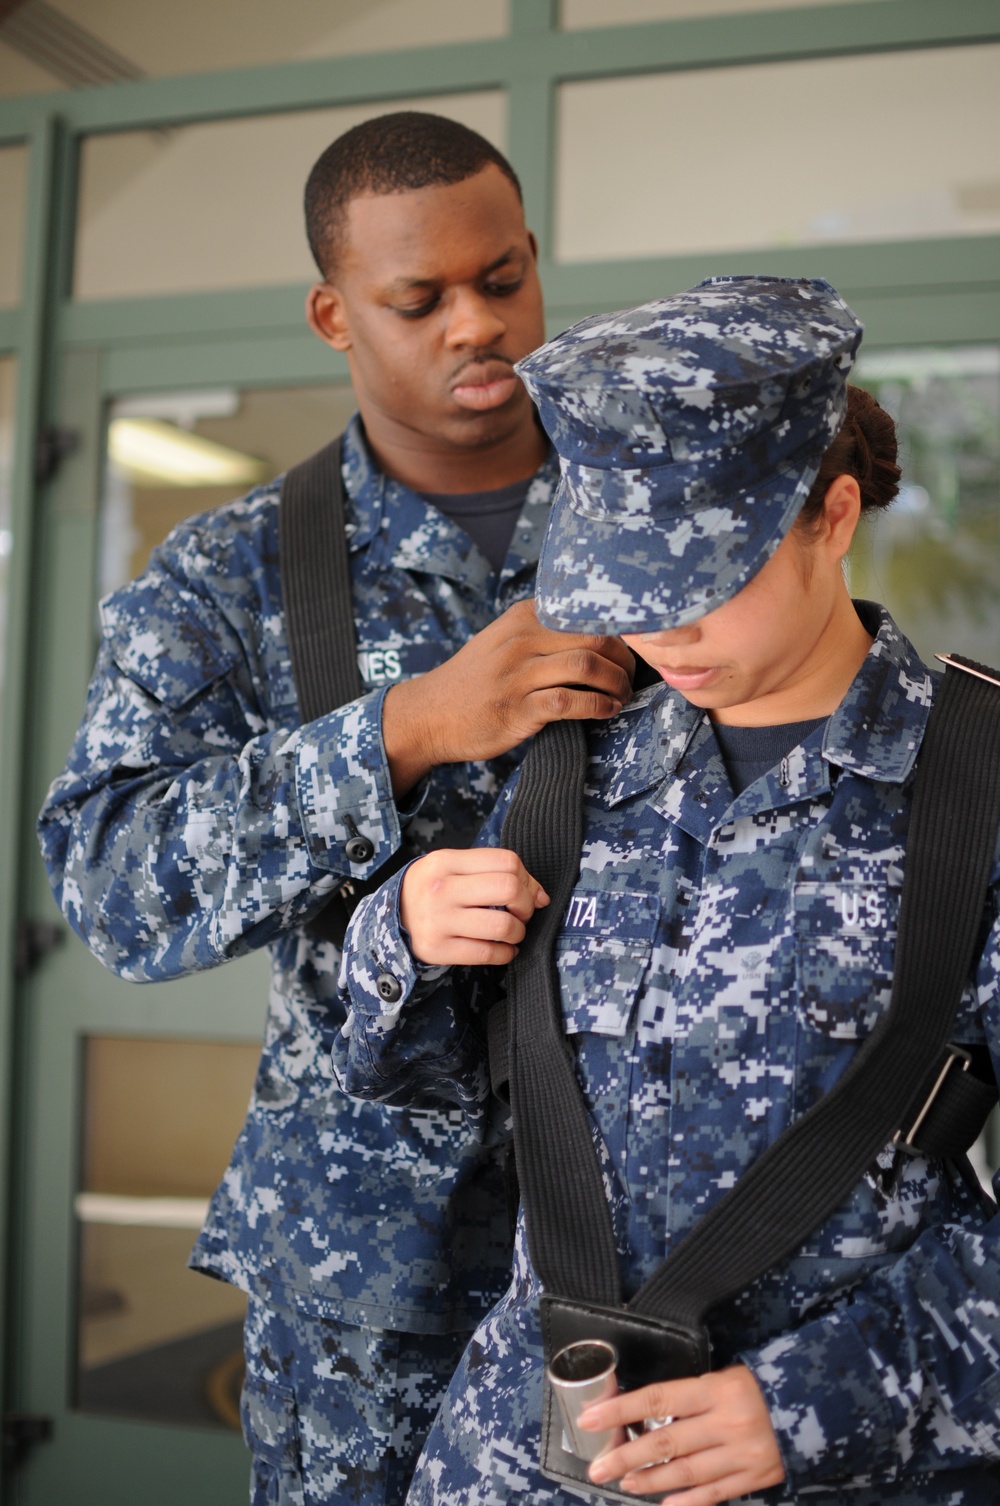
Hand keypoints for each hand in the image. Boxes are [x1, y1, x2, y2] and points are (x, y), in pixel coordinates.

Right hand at [383, 598, 633, 794]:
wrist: (429, 714)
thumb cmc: (475, 680)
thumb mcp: (503, 639)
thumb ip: (542, 630)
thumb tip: (599, 634)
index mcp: (522, 616)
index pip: (587, 613)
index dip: (619, 633)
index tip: (631, 650)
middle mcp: (521, 640)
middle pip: (595, 638)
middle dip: (624, 660)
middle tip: (630, 677)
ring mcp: (518, 675)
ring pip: (587, 667)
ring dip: (616, 684)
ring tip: (621, 695)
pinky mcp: (517, 710)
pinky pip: (570, 703)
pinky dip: (598, 707)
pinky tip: (607, 711)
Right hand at [400, 847, 548, 965]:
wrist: (393, 920)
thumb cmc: (433, 890)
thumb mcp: (452, 868)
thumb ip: (493, 872)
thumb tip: (541, 895)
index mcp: (445, 861)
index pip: (506, 861)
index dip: (527, 878)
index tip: (526, 891)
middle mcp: (441, 889)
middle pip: (509, 889)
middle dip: (526, 904)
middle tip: (521, 913)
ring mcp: (438, 921)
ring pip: (503, 925)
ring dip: (518, 931)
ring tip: (512, 932)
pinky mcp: (438, 949)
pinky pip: (488, 953)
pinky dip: (506, 954)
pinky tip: (504, 949)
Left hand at [581, 1366, 784, 1504]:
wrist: (813, 1405)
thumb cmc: (758, 1387)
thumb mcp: (724, 1378)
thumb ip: (690, 1398)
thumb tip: (644, 1414)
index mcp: (716, 1389)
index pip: (658, 1398)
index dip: (621, 1410)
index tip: (591, 1419)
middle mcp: (726, 1422)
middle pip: (667, 1441)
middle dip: (627, 1456)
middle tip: (598, 1467)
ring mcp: (741, 1454)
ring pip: (686, 1472)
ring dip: (651, 1480)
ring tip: (625, 1481)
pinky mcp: (754, 1478)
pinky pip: (714, 1493)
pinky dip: (687, 1502)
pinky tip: (663, 1505)